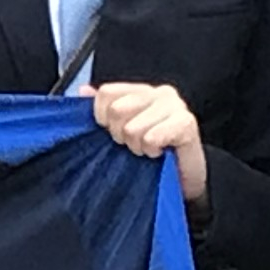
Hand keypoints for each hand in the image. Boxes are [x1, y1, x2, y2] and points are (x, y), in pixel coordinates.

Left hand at [92, 79, 209, 205]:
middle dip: (120, 135)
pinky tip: (160, 153)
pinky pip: (152, 138)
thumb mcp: (121, 132)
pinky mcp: (186, 123)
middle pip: (117, 110)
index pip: (106, 93)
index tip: (113, 132)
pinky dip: (151, 151)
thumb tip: (83, 90)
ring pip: (133, 127)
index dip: (102, 117)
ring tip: (148, 150)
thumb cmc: (151, 155)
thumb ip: (103, 110)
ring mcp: (175, 106)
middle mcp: (159, 93)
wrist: (184, 178)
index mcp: (140, 92)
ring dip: (137, 147)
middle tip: (134, 144)